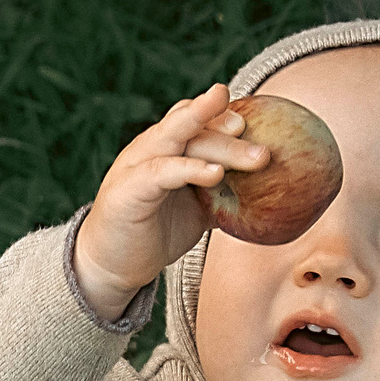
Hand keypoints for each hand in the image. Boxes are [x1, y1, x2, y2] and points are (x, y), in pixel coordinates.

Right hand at [71, 83, 267, 315]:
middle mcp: (150, 147)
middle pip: (192, 126)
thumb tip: (268, 194)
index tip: (254, 120)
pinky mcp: (129, 189)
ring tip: (253, 156)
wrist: (111, 265)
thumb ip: (222, 193)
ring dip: (219, 146)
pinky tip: (215, 175)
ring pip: (179, 140)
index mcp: (165, 147)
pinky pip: (162, 172)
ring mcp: (136, 164)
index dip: (222, 115)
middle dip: (230, 132)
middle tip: (263, 148)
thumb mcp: (197, 209)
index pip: (193, 118)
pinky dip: (190, 169)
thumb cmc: (154, 232)